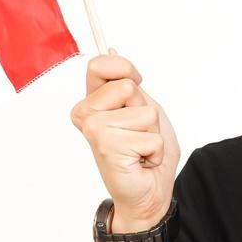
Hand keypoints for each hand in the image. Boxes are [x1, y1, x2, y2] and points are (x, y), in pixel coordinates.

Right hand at [70, 50, 179, 227]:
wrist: (149, 191)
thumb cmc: (146, 151)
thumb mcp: (143, 108)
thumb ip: (128, 83)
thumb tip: (110, 50)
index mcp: (92, 100)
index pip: (101, 64)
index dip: (126, 70)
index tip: (136, 84)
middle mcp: (86, 114)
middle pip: (128, 86)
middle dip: (147, 110)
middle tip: (139, 132)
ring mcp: (93, 130)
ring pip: (145, 113)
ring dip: (153, 133)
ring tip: (140, 149)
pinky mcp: (106, 148)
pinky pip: (150, 137)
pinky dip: (154, 151)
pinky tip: (140, 161)